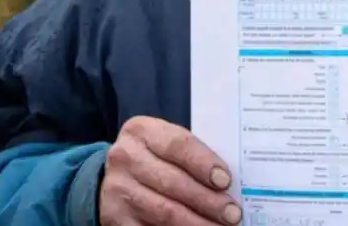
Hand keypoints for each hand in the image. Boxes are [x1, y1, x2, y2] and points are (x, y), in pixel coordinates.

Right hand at [99, 116, 241, 225]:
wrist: (118, 176)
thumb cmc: (156, 156)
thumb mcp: (167, 145)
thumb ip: (193, 156)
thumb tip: (227, 182)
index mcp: (142, 131)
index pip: (178, 145)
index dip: (204, 164)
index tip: (226, 181)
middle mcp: (126, 157)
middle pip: (173, 181)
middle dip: (207, 201)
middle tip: (232, 213)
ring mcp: (118, 188)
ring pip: (164, 211)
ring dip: (196, 222)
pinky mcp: (115, 217)